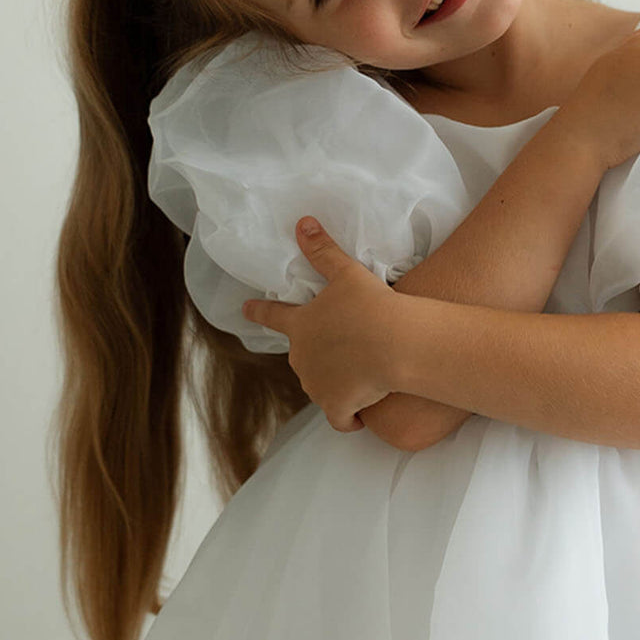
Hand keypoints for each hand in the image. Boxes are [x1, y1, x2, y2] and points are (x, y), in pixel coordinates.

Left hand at [241, 219, 404, 432]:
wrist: (394, 345)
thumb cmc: (370, 306)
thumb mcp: (346, 273)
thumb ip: (322, 250)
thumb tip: (302, 222)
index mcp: (300, 325)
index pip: (272, 315)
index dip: (258, 312)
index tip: (245, 310)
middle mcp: (301, 358)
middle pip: (301, 355)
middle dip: (317, 352)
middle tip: (344, 347)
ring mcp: (317, 385)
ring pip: (320, 385)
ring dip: (334, 382)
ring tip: (359, 375)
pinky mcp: (337, 406)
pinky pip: (340, 418)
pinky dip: (348, 417)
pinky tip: (360, 414)